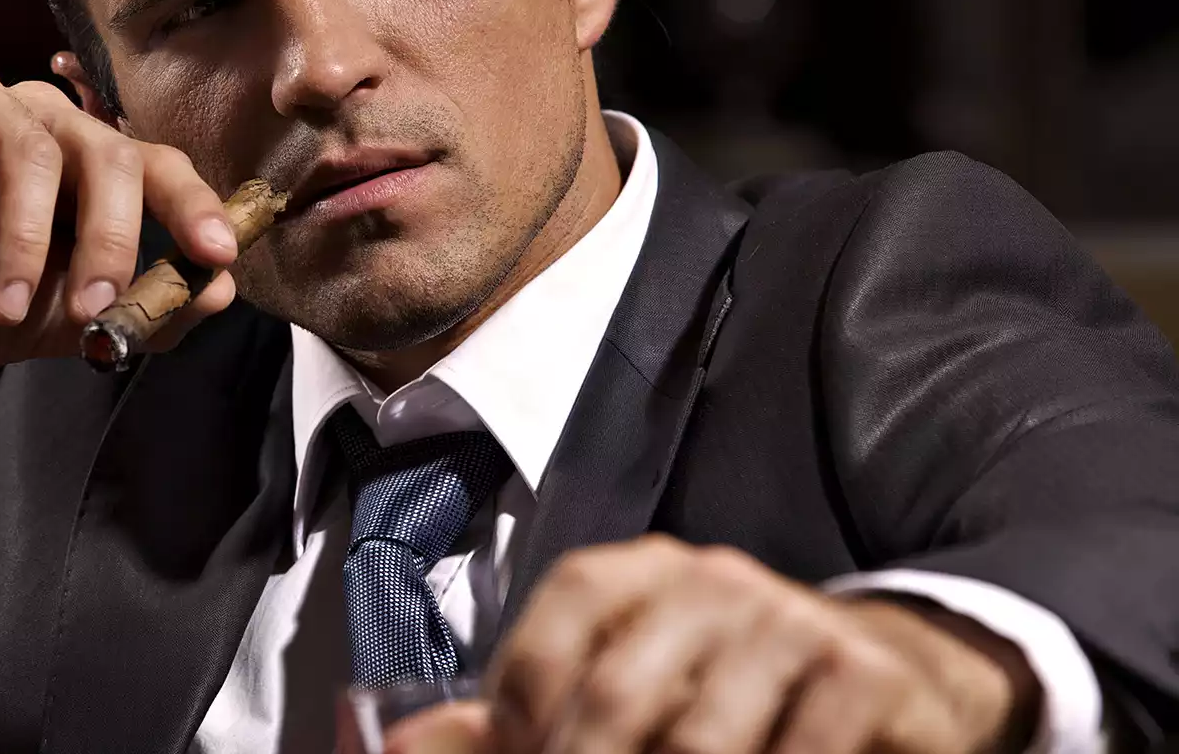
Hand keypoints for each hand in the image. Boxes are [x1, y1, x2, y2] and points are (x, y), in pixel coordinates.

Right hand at [0, 60, 240, 419]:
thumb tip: (221, 292)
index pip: (157, 166)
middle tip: (91, 306)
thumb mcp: (52, 323)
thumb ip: (134, 308)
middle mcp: (41, 120)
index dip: (192, 207)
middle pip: (107, 152)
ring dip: (23, 238)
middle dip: (109, 237)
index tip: (218, 257)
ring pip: (34, 149)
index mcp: (85, 166)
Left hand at [386, 536, 1039, 753]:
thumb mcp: (636, 679)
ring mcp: (791, 624)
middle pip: (618, 695)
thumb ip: (527, 715)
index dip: (523, 708)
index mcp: (644, 573)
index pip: (559, 624)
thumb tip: (401, 742)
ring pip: (701, 745)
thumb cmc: (740, 687)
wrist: (907, 672)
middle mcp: (714, 581)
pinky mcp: (865, 678)